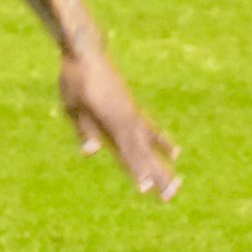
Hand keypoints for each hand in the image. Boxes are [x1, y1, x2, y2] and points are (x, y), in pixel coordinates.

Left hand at [58, 49, 179, 199]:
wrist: (86, 53)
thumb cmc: (75, 80)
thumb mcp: (73, 106)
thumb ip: (84, 130)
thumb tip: (90, 152)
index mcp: (111, 121)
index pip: (126, 152)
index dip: (137, 172)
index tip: (147, 190)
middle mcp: (127, 119)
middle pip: (144, 153)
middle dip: (156, 176)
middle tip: (168, 198)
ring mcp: (132, 114)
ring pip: (151, 145)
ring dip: (163, 165)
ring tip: (178, 184)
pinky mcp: (133, 109)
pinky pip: (150, 129)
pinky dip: (162, 142)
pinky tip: (175, 153)